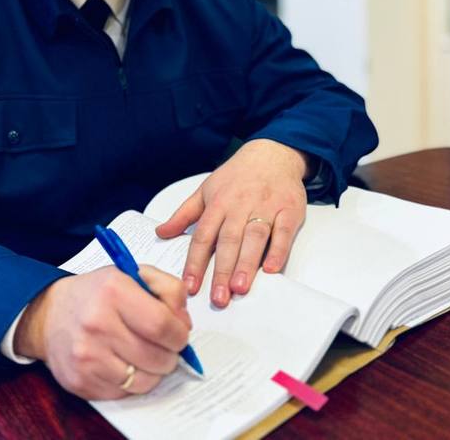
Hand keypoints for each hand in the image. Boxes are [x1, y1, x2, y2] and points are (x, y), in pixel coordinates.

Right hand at [14, 265, 190, 399]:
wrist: (48, 316)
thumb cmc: (95, 295)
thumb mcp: (130, 274)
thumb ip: (167, 289)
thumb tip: (184, 323)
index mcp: (113, 291)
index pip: (162, 325)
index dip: (179, 335)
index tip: (179, 334)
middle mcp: (97, 324)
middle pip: (157, 357)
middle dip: (170, 355)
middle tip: (163, 346)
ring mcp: (86, 356)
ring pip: (144, 380)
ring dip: (153, 371)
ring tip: (144, 355)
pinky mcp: (80, 381)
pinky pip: (124, 393)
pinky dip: (131, 382)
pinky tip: (123, 364)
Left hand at [155, 139, 308, 306]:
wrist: (272, 153)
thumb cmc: (238, 175)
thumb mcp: (205, 190)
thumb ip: (184, 215)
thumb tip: (161, 233)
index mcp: (218, 204)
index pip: (203, 237)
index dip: (195, 263)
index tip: (189, 286)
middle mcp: (240, 206)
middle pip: (229, 241)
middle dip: (222, 271)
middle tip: (218, 297)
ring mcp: (265, 207)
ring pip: (254, 237)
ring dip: (247, 263)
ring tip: (240, 288)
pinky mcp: (288, 210)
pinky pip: (283, 232)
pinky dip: (279, 251)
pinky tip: (272, 269)